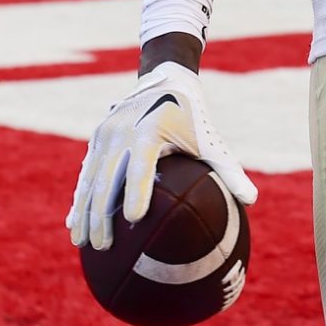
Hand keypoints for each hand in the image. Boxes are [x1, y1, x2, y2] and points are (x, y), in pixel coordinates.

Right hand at [67, 62, 256, 250]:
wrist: (163, 78)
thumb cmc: (193, 117)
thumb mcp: (211, 141)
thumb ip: (229, 170)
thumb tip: (252, 200)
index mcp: (152, 130)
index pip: (142, 167)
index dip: (137, 192)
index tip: (134, 220)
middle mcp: (123, 130)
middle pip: (109, 179)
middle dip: (103, 215)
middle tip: (104, 247)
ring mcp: (106, 132)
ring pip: (91, 178)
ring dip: (84, 212)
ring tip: (82, 243)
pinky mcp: (97, 136)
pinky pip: (86, 172)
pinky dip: (80, 198)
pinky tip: (73, 224)